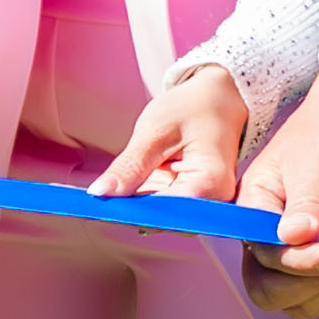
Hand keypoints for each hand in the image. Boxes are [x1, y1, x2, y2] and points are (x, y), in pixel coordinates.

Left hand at [100, 55, 260, 207]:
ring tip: (119, 185)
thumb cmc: (195, 108)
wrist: (218, 98)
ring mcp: (204, 203)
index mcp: (211, 184)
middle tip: (104, 195)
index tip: (104, 205)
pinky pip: (163, 208)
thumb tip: (101, 193)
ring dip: (137, 205)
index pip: (166, 213)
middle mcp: (214, 201)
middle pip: (165, 220)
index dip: (132, 212)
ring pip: (161, 217)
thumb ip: (129, 166)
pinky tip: (131, 187)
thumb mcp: (154, 131)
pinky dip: (144, 199)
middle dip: (132, 210)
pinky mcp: (192, 200)